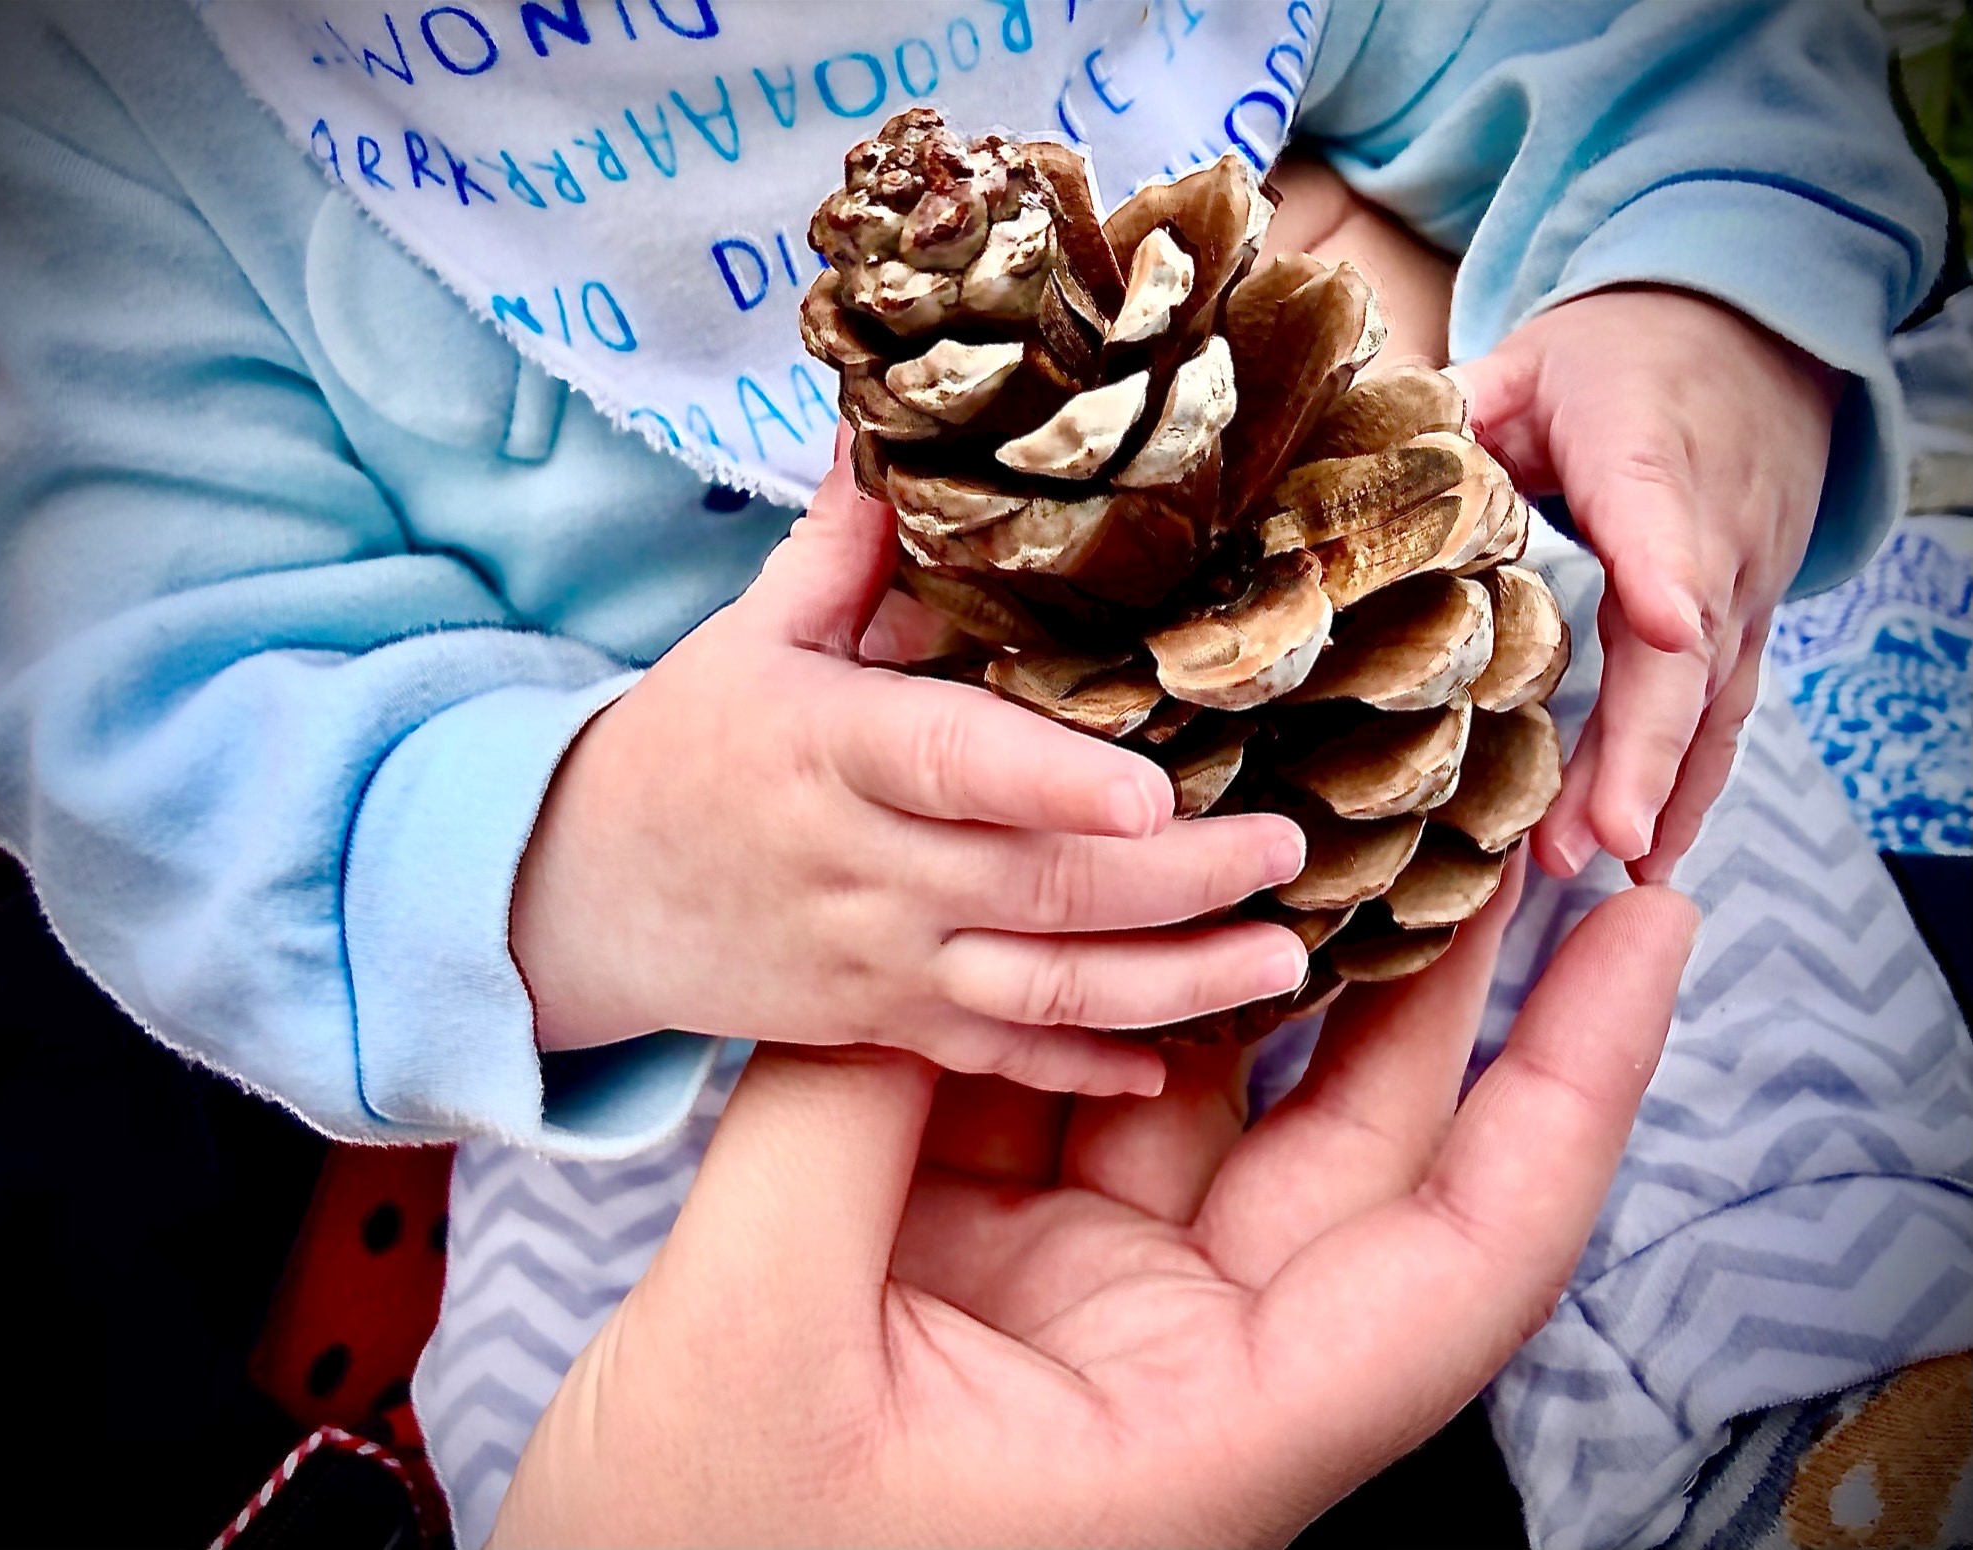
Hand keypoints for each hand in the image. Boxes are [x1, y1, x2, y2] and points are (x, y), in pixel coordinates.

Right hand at [492, 879, 1699, 1547]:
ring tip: (1293, 794)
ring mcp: (1098, 1303)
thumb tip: (909, 943)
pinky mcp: (1005, 1258)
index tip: (1645, 932)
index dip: (1576, 1088)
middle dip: (1436, 975)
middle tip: (1484, 807)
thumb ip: (842, 1117)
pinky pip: (1088, 1099)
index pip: (1467, 1259)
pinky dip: (1098, 994)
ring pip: (1223, 1100)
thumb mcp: (756, 1334)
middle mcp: (1186, 1363)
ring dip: (1253, 958)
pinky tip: (1110, 883)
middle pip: (1368, 1148)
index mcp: (1201, 1430)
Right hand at [509, 433, 1310, 1098]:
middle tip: (1290, 855)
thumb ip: (846, 547)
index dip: (1052, 783)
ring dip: (1168, 986)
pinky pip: (996, 1059)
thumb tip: (897, 421)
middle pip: (1038, 887)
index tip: (1156, 791)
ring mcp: (877, 960)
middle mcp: (863, 868)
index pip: (951, 765)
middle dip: (1177, 883)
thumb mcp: (754, 636)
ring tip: (1280, 964)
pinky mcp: (883, 1025)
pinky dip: (1085, 1069)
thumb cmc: (687, 747)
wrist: (584, 895)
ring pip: (1039, 992)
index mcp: (829, 750)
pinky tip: (1172, 1067)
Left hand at [1457, 287, 1840, 881]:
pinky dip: (1691, 784)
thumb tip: (1361, 467)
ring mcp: (1737, 587)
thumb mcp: (1533, 362)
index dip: (1663, 569)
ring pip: (1708, 699)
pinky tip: (1650, 853)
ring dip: (1660, 784)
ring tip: (1606, 861)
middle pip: (1686, 650)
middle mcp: (1710, 533)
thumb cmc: (1623, 357)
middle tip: (1596, 836)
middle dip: (1643, 746)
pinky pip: (1722, 712)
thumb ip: (1455, 415)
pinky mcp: (1742, 622)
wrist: (1753, 337)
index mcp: (1648, 456)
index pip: (1659, 514)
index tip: (1662, 623)